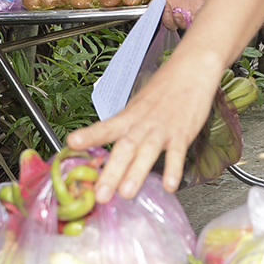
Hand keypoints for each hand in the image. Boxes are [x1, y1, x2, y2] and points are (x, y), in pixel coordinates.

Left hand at [66, 48, 221, 200]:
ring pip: (147, 151)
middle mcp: (142, 123)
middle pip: (124, 147)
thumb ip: (125, 129)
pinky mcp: (182, 132)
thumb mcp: (138, 106)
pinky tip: (169, 185)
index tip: (72, 143)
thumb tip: (109, 155)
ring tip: (127, 192)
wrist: (191, 69)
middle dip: (112, 172)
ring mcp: (162, 128)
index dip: (89, 135)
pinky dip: (174, 169)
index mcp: (129, 117)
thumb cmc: (164, 89)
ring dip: (136, 173)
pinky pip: (178, 152)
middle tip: (101, 194)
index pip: (105, 127)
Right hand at [157, 0, 217, 29]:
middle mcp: (179, 6)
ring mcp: (191, 8)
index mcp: (170, 0)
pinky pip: (197, 19)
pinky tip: (191, 15)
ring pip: (184, 24)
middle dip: (170, 22)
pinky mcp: (201, 8)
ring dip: (180, 23)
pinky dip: (193, 21)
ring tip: (179, 14)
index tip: (162, 11)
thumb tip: (152, 4)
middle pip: (172, 23)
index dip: (161, 16)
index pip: (163, 15)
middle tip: (171, 13)